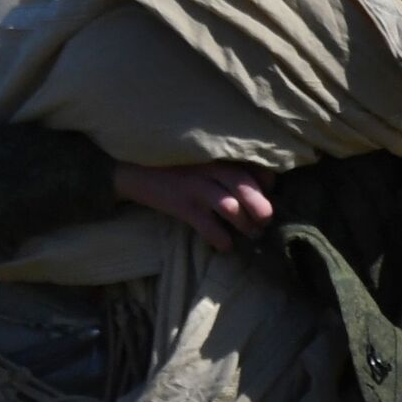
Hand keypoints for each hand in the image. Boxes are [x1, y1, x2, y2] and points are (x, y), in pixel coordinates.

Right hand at [112, 161, 274, 250]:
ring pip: (230, 207)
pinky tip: (225, 245)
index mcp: (217, 155)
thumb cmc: (172, 163)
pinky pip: (207, 225)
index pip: (251, 166)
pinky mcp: (182, 205)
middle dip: (260, 205)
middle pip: (245, 185)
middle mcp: (210, 168)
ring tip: (251, 234)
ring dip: (244, 224)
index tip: (269, 192)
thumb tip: (256, 183)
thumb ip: (223, 165)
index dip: (266, 181)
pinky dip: (220, 237)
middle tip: (266, 220)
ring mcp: (196, 187)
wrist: (131, 168)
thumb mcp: (200, 157)